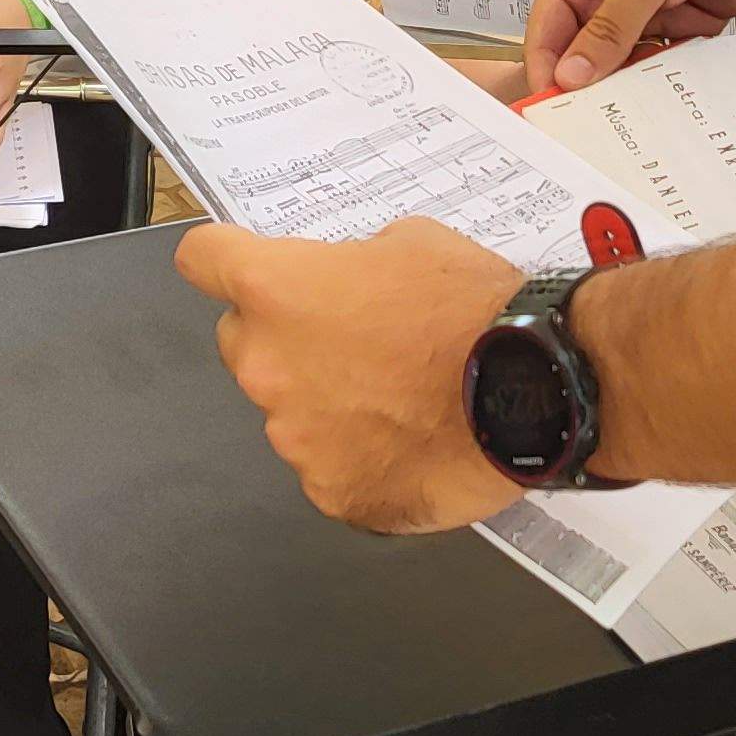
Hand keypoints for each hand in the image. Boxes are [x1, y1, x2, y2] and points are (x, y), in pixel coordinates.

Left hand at [177, 219, 520, 532]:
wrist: (532, 388)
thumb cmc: (476, 312)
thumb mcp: (411, 243)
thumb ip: (351, 264)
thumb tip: (348, 284)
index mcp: (277, 290)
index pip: (203, 261)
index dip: (221, 258)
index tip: (233, 264)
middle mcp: (268, 365)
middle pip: (242, 341)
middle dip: (284, 337)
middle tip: (351, 339)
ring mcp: (294, 437)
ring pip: (289, 410)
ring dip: (326, 400)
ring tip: (398, 394)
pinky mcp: (330, 492)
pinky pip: (328, 468)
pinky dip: (359, 456)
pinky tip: (408, 439)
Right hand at [525, 0, 735, 93]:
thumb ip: (609, 27)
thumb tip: (570, 73)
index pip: (548, 32)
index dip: (548, 72)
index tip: (553, 112)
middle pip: (588, 55)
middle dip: (594, 86)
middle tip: (600, 125)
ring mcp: (648, 8)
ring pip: (631, 63)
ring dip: (638, 83)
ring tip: (643, 114)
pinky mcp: (687, 20)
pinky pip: (673, 60)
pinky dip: (676, 74)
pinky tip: (679, 91)